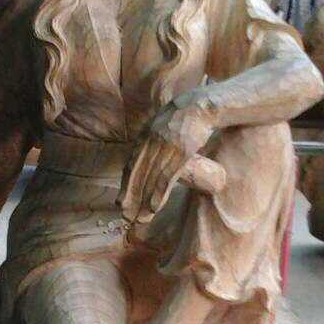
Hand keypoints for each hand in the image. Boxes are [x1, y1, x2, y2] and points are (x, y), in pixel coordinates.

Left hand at [118, 98, 213, 223]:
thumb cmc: (185, 115)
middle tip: (126, 215)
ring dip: (145, 201)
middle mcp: (152, 142)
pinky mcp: (181, 153)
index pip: (131, 165)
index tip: (121, 202)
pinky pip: (167, 178)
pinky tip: (155, 207)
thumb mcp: (161, 122)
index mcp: (145, 135)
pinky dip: (160, 194)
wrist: (203, 105)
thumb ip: (151, 137)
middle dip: (131, 197)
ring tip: (141, 218)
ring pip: (151, 179)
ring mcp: (166, 147)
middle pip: (138, 174)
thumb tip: (144, 153)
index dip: (126, 185)